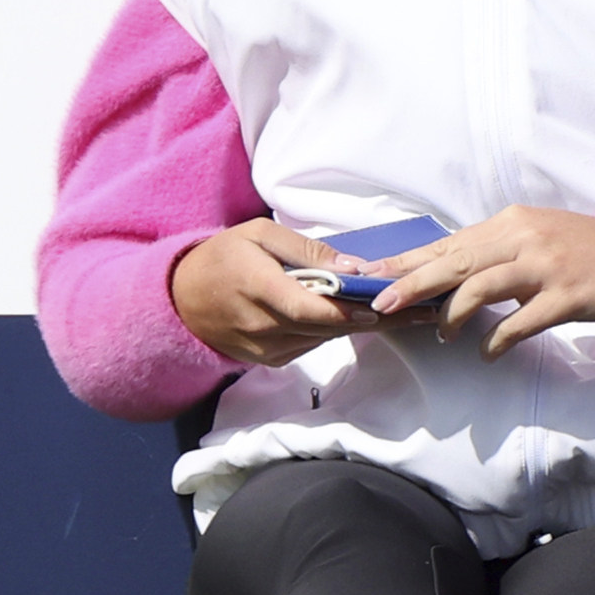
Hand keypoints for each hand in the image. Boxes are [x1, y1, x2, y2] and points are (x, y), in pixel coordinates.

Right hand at [170, 219, 376, 368]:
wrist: (180, 298)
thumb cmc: (221, 257)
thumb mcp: (259, 234)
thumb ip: (305, 250)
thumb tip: (351, 267)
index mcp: (260, 289)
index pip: (311, 308)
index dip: (348, 311)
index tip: (382, 306)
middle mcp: (263, 326)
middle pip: (326, 327)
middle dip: (370, 319)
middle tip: (413, 310)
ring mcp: (265, 348)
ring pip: (322, 339)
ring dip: (355, 326)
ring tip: (394, 311)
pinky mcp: (269, 360)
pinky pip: (309, 346)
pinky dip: (330, 331)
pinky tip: (353, 317)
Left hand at [363, 204, 594, 358]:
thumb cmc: (579, 250)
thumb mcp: (532, 238)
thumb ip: (491, 252)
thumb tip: (441, 274)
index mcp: (509, 223)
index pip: (447, 242)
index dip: (407, 260)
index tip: (372, 274)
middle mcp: (523, 238)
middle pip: (456, 260)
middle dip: (413, 282)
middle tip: (381, 302)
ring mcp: (545, 266)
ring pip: (482, 285)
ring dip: (453, 313)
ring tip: (441, 333)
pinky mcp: (566, 296)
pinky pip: (522, 321)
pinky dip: (498, 339)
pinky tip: (488, 353)